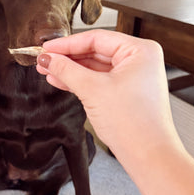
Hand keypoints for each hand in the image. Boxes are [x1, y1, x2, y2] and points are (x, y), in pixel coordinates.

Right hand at [36, 29, 178, 160]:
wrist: (147, 156)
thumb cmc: (135, 124)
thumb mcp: (93, 90)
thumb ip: (67, 70)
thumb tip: (49, 59)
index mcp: (140, 51)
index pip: (97, 38)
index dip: (68, 44)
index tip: (48, 48)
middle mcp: (139, 61)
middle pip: (95, 52)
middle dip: (67, 58)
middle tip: (45, 60)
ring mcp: (132, 77)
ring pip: (94, 67)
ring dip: (70, 70)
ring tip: (48, 70)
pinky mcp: (124, 92)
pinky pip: (98, 80)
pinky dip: (79, 81)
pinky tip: (61, 80)